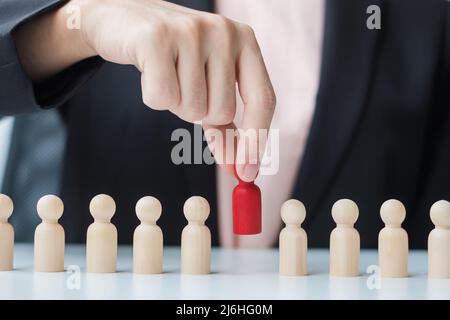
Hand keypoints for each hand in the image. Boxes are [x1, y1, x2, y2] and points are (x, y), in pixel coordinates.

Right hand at [16, 0, 275, 180]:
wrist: (124, 19)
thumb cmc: (173, 58)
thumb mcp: (208, 84)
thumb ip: (226, 125)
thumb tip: (240, 169)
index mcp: (245, 41)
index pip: (262, 99)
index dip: (255, 140)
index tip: (246, 174)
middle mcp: (224, 31)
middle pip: (221, 112)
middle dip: (198, 113)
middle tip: (183, 84)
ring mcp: (191, 32)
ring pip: (191, 108)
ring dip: (175, 103)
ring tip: (166, 73)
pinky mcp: (156, 37)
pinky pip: (162, 98)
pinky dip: (153, 96)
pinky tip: (149, 71)